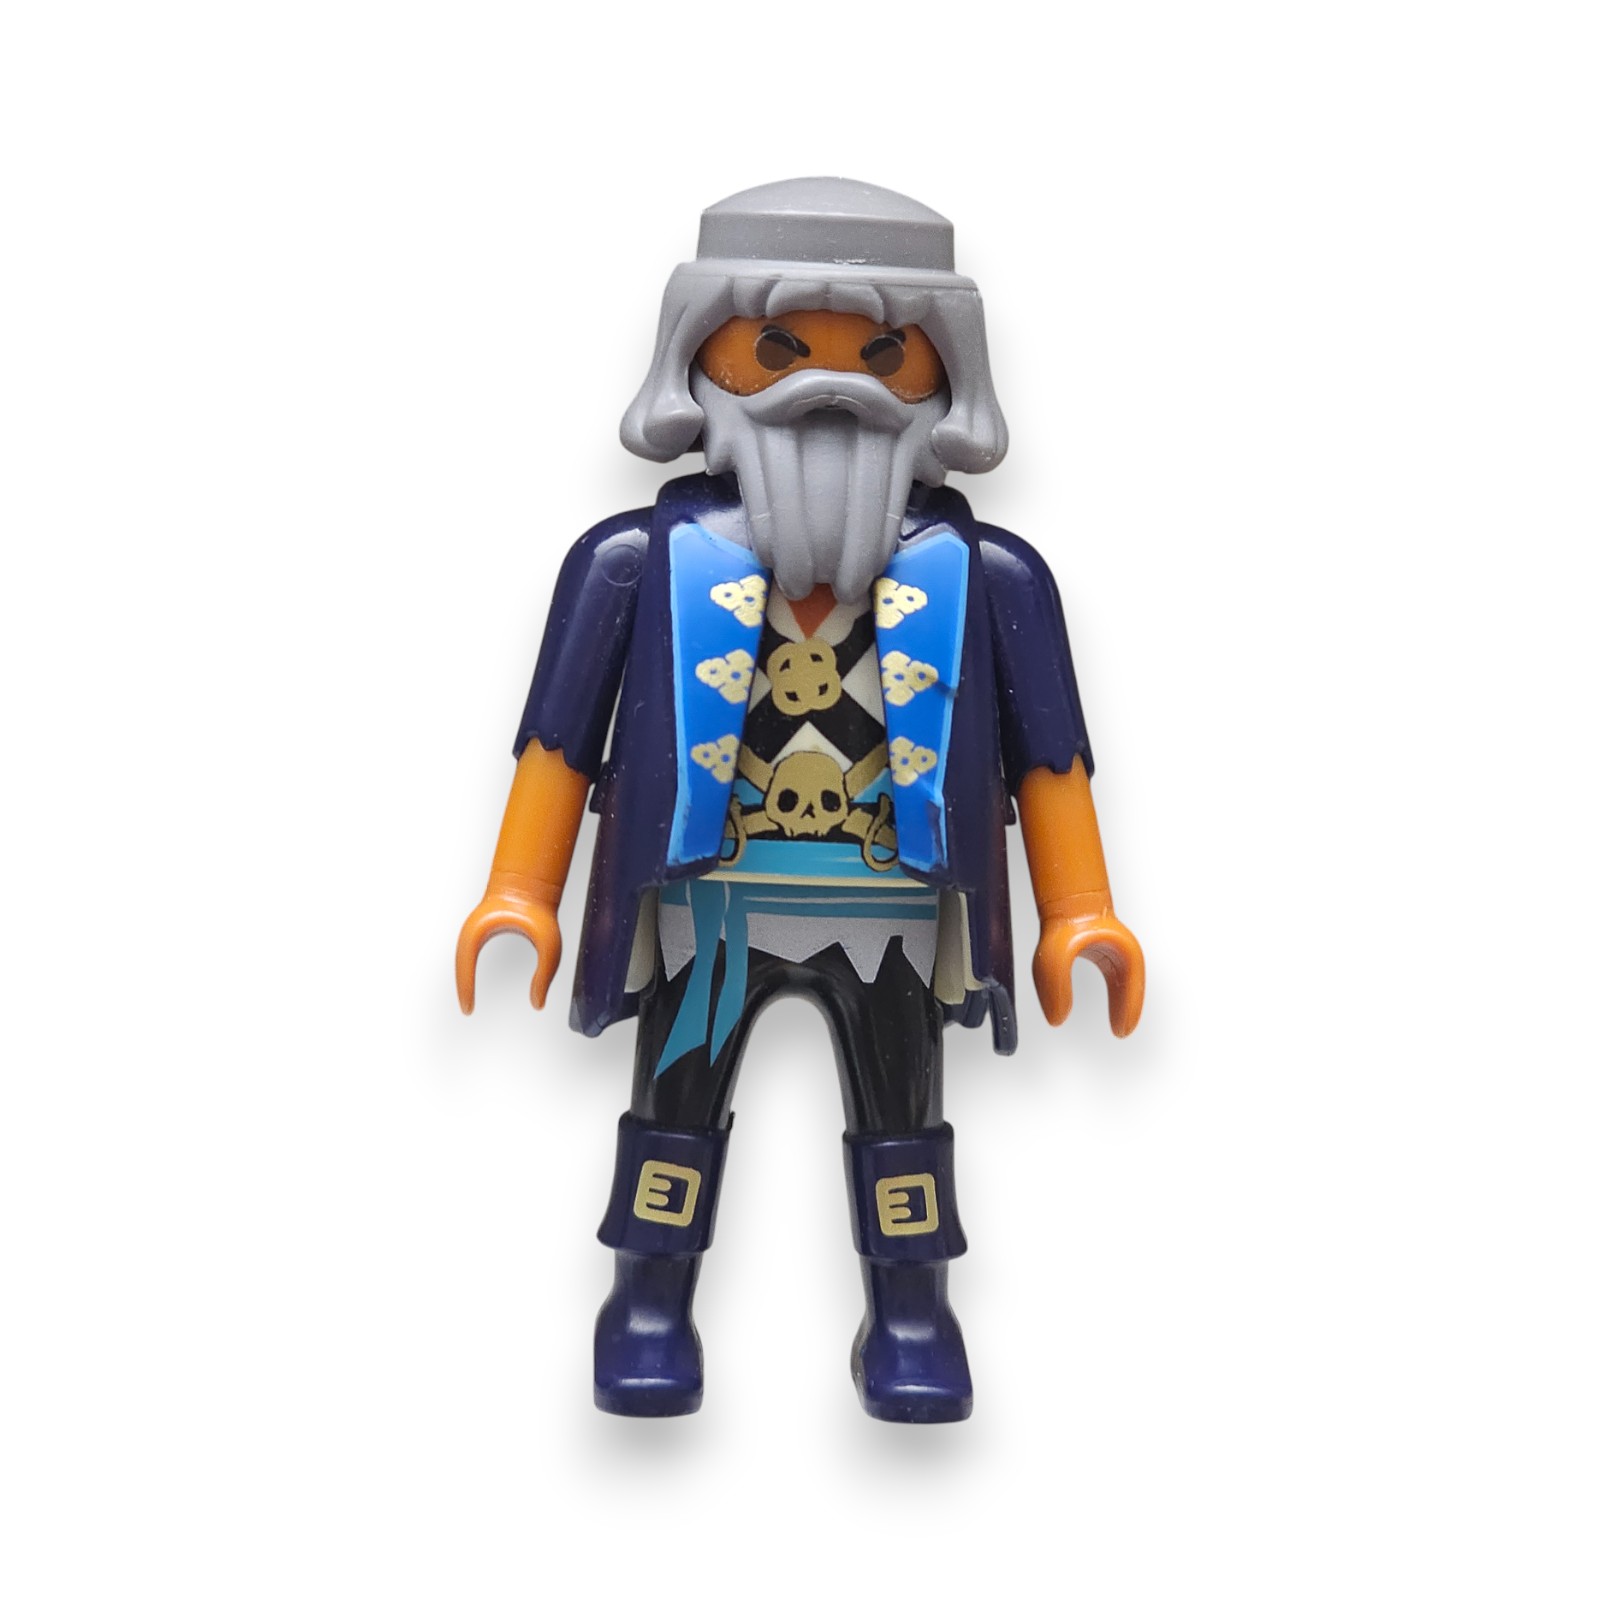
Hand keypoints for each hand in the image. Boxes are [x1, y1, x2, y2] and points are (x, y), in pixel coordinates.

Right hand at [455, 877, 561, 1012]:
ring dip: (465, 979)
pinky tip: (475, 985)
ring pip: (463, 959)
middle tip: (467, 1011)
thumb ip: (545, 976)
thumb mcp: (549, 946)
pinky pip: (470, 955)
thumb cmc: (540, 910)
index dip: (465, 989)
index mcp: (482, 930)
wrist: (532, 884)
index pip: (464, 965)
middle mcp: (473, 930)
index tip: (468, 1010)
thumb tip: (538, 1004)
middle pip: (460, 963)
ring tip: (468, 1002)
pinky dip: (470, 971)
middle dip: (462, 987)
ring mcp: (475, 929)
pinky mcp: (481, 930)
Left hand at [1032, 897, 1144, 1035]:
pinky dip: (1115, 993)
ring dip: (1121, 1002)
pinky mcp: (1103, 948)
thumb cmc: (1062, 924)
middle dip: (1127, 1009)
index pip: (1130, 988)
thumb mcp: (1053, 961)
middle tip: (1120, 1032)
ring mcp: (1112, 948)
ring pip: (1123, 982)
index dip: (1128, 1011)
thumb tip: (1057, 1020)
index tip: (1121, 1032)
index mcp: (1118, 953)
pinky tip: (1108, 1005)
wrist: (1062, 903)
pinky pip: (1114, 976)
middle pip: (1130, 986)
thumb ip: (1056, 989)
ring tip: (1117, 1025)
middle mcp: (1119, 950)